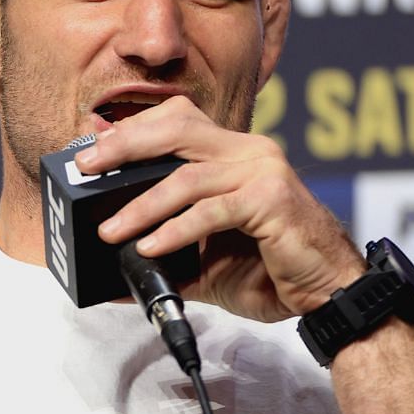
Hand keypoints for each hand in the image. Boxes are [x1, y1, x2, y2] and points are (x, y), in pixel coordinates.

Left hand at [80, 96, 365, 322]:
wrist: (327, 291)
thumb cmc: (272, 271)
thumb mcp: (205, 261)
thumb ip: (164, 254)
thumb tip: (115, 275)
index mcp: (233, 153)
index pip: (175, 121)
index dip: (130, 132)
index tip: (89, 151)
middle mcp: (248, 151)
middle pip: (175, 128)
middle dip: (124, 147)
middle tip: (86, 170)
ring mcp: (262, 171)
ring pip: (187, 175)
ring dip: (141, 205)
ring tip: (109, 230)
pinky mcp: (271, 200)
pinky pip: (211, 210)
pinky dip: (175, 229)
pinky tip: (149, 246)